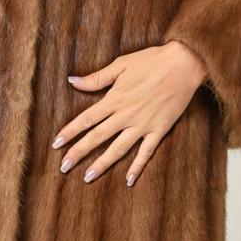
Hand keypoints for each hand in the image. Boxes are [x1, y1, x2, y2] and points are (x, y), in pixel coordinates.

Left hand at [51, 41, 208, 185]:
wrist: (184, 64)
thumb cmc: (152, 60)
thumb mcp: (121, 64)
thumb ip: (97, 77)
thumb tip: (72, 81)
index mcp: (115, 99)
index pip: (87, 119)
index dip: (70, 131)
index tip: (56, 144)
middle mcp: (126, 115)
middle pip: (97, 137)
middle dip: (79, 153)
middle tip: (63, 167)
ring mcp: (143, 125)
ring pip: (118, 149)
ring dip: (102, 164)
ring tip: (88, 177)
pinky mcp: (159, 130)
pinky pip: (146, 152)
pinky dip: (138, 166)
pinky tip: (129, 180)